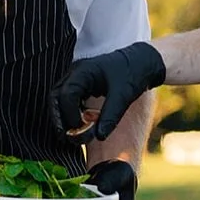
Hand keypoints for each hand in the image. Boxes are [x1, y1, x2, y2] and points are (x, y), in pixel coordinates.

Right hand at [50, 41, 165, 141]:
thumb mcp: (123, 96)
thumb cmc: (133, 74)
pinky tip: (80, 125)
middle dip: (59, 117)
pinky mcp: (82, 84)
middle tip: (65, 136)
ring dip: (64, 116)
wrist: (143, 62)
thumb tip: (99, 137)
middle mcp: (76, 72)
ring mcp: (77, 77)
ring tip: (71, 134)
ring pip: (60, 98)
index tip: (80, 129)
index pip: (66, 94)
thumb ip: (110, 115)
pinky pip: (69, 100)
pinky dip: (71, 113)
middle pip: (56, 96)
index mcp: (84, 71)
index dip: (70, 115)